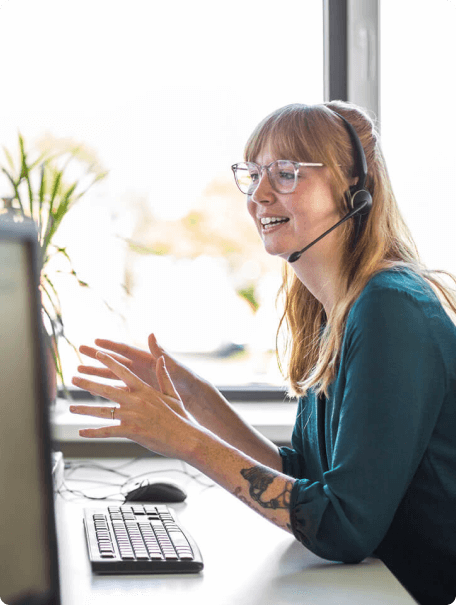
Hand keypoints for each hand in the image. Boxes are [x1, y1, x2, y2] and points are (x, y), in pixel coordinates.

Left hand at [70, 352, 198, 459]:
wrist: (185, 437)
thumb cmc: (180, 416)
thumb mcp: (172, 393)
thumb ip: (163, 376)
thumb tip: (161, 359)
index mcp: (144, 389)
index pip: (123, 372)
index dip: (109, 361)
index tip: (97, 353)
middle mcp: (136, 400)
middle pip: (107, 389)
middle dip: (89, 382)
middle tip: (74, 378)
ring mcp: (132, 415)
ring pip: (103, 411)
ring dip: (85, 410)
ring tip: (70, 408)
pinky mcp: (130, 431)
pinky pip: (107, 431)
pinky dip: (93, 432)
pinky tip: (81, 432)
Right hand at [77, 334, 199, 403]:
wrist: (191, 395)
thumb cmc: (184, 378)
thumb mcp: (172, 365)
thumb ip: (160, 351)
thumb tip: (151, 334)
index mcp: (146, 359)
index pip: (124, 350)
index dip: (109, 346)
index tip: (95, 340)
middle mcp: (138, 368)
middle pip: (113, 361)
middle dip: (96, 356)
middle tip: (79, 350)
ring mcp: (136, 381)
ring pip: (111, 376)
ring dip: (95, 374)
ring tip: (78, 371)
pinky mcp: (137, 393)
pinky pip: (116, 391)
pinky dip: (104, 391)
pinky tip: (91, 391)